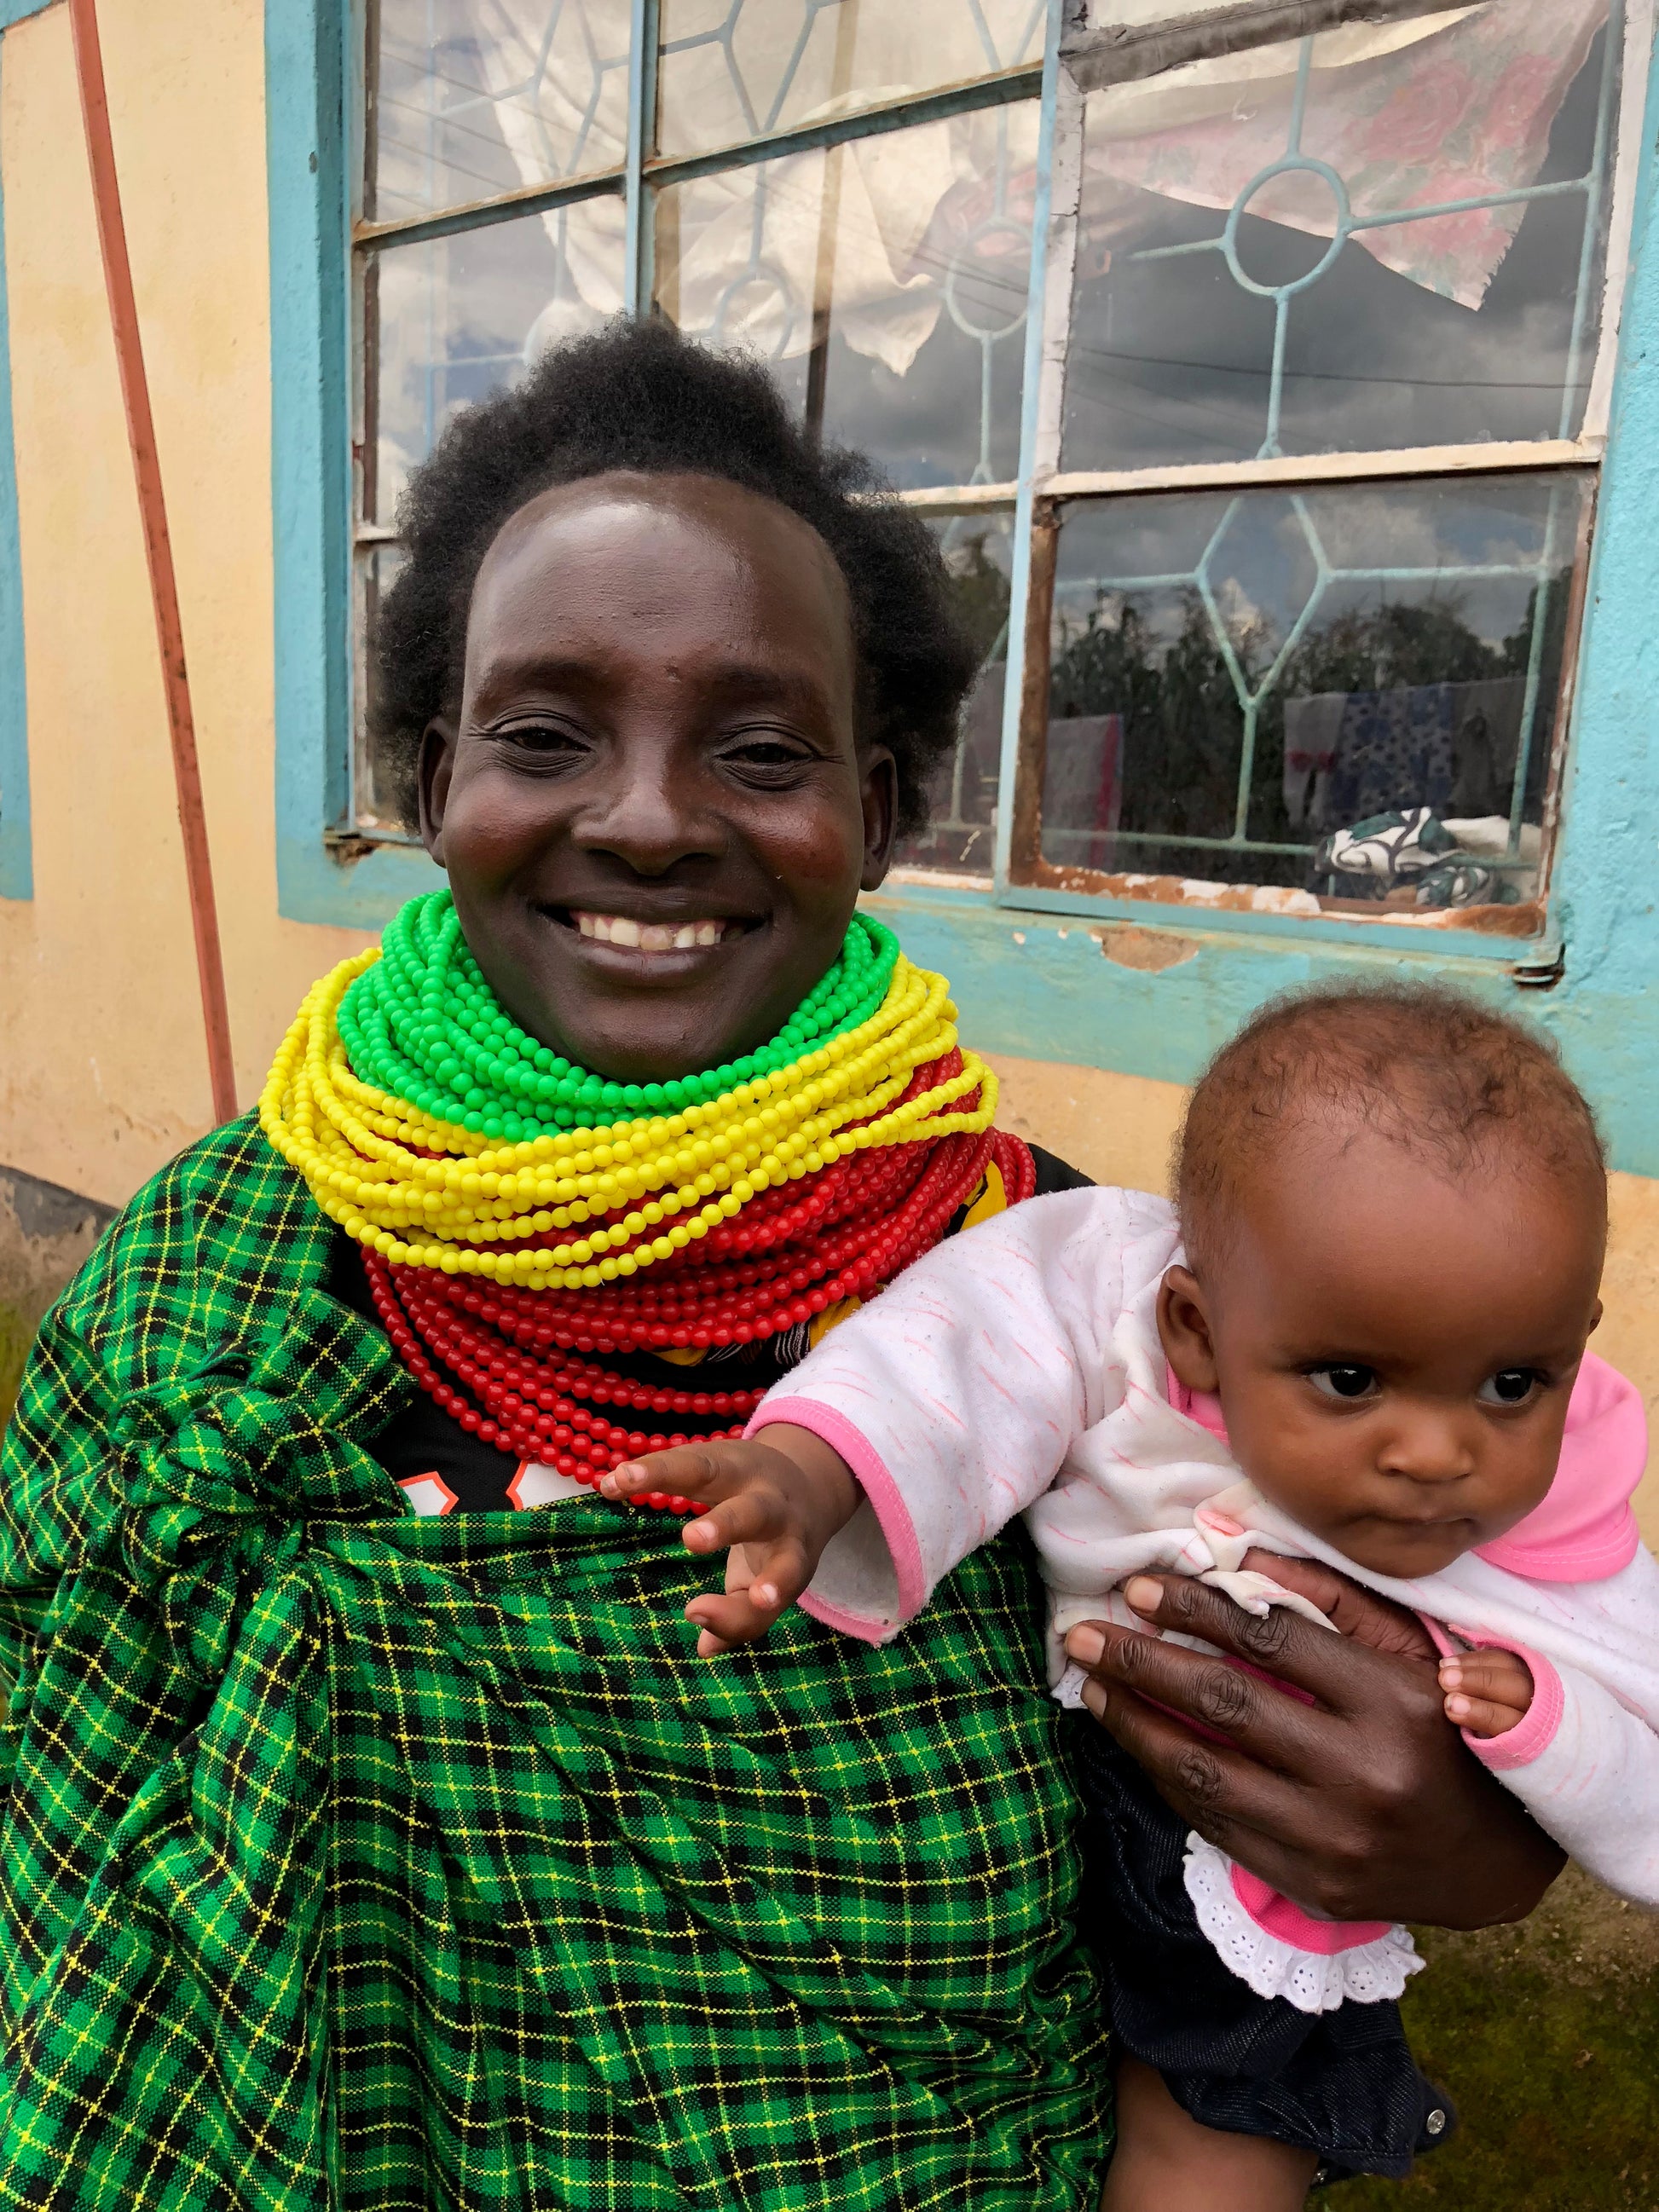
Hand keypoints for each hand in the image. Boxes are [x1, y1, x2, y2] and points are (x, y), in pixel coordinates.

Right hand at [601, 1424, 858, 1655]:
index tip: (699, 1610)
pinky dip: (646, 1469)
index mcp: (794, 1551)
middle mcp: (777, 1511)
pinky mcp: (719, 1455)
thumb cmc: (777, 1550)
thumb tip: (705, 1648)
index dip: (749, 1599)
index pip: (778, 1579)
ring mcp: (747, 1477)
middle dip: (726, 1524)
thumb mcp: (767, 1584)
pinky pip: (680, 1458)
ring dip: (669, 1474)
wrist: (809, 1483)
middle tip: (693, 1538)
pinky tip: (612, 1482)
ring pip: (711, 1470)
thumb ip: (740, 1617)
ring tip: (626, 1481)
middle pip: (754, 1513)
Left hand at [1063, 1554, 1563, 1929]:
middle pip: (1224, 1704)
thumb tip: (1238, 1553)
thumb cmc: (1446, 1729)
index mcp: (1393, 1700)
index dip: (1196, 1609)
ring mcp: (1335, 1838)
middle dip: (1141, 1662)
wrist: (1497, 1857)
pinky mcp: (1312, 1884)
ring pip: (1204, 1773)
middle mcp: (1364, 1772)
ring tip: (1093, 1689)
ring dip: (1135, 1727)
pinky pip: (1217, 1826)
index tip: (1138, 1587)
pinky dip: (1168, 1781)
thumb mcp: (1410, 1650)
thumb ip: (1330, 1599)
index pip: (1270, 1641)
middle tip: (1082, 1634)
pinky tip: (1138, 1745)